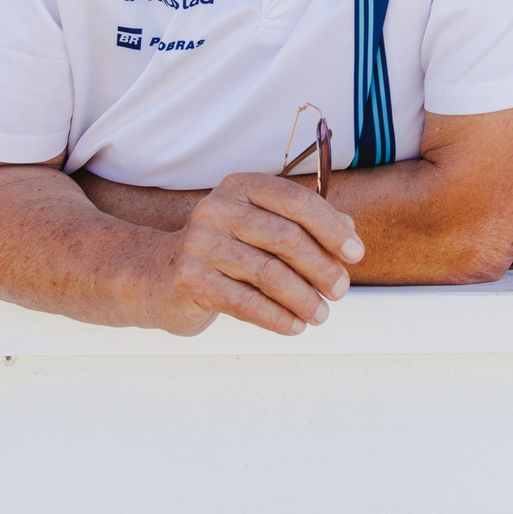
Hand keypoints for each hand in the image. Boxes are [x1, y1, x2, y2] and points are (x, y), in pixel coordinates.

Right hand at [131, 172, 364, 335]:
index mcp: (241, 186)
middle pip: (286, 238)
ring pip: (269, 274)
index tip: (355, 254)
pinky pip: (246, 303)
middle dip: (322, 268)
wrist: (157, 276)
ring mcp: (200, 244)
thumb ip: (304, 224)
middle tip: (340, 291)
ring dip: (303, 298)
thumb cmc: (223, 249)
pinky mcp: (190, 280)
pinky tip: (294, 326)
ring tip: (320, 314)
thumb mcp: (260, 226)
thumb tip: (350, 232)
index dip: (332, 228)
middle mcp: (218, 209)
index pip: (296, 201)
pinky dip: (277, 317)